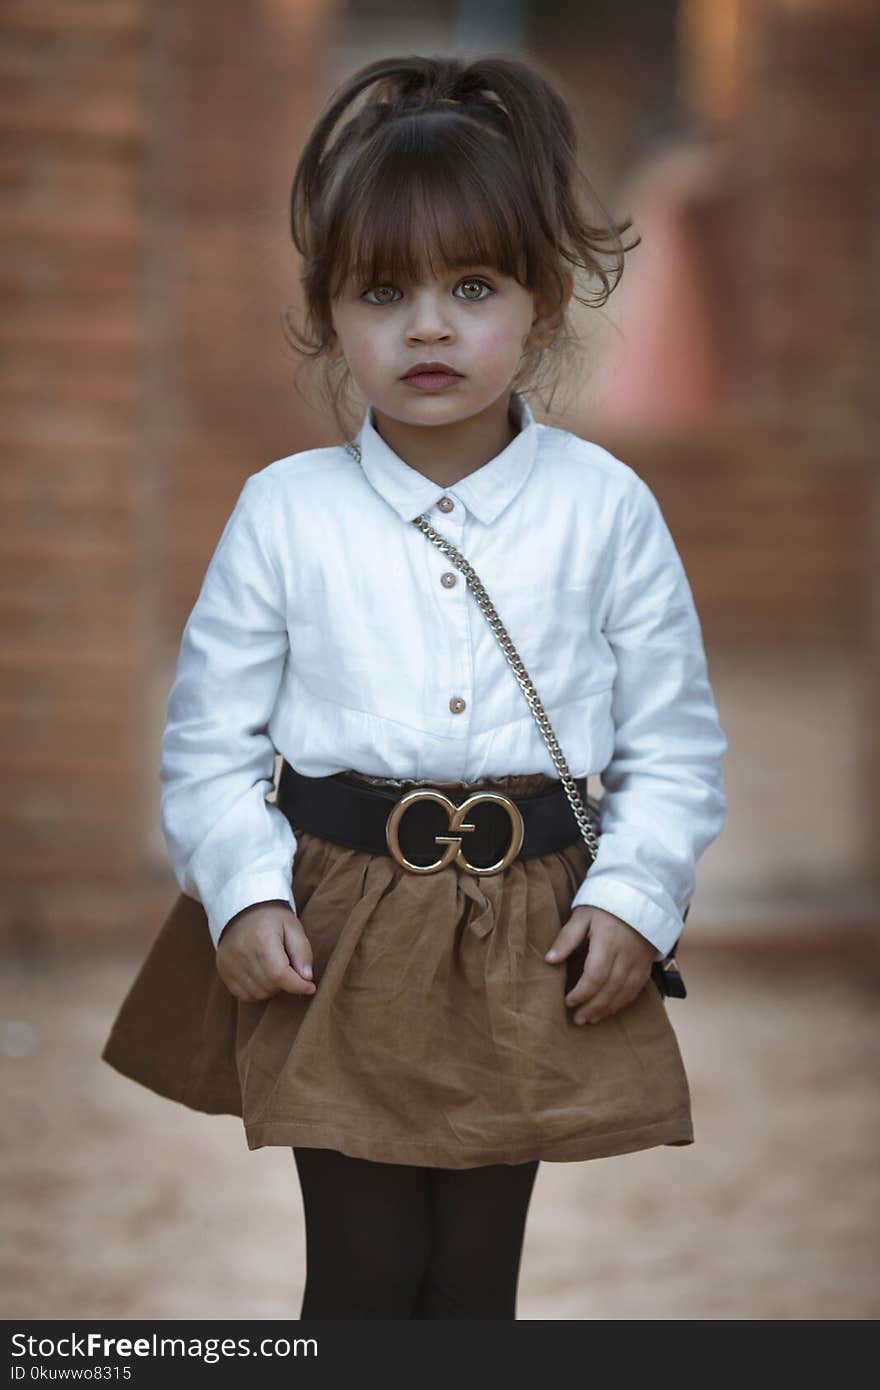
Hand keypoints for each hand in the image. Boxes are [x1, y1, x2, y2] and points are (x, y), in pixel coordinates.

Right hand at [215, 899, 316, 1002]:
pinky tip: (262, 975)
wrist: (242, 910)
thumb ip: (302, 952)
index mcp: (262, 939)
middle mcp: (242, 953)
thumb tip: (307, 978)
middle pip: (270, 986)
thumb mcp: (293, 927)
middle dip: (286, 983)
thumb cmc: (272, 919)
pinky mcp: (223, 971)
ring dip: (272, 988)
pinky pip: (244, 995)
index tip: (310, 987)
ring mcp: (230, 963)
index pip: (280, 974)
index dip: (298, 986)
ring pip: (258, 994)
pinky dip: (257, 991)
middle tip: (290, 968)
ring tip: (275, 969)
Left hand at [544, 905, 654, 1024]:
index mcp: (608, 940)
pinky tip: (610, 1009)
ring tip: (591, 1019)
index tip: (568, 1002)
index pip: (595, 975)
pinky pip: (636, 989)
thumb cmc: (605, 904)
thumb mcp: (583, 914)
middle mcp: (626, 953)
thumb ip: (567, 938)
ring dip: (607, 1009)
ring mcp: (639, 960)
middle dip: (593, 1007)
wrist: (640, 894)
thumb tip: (550, 960)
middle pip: (610, 988)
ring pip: (624, 992)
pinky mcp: (647, 963)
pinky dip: (623, 1002)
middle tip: (578, 1019)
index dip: (582, 993)